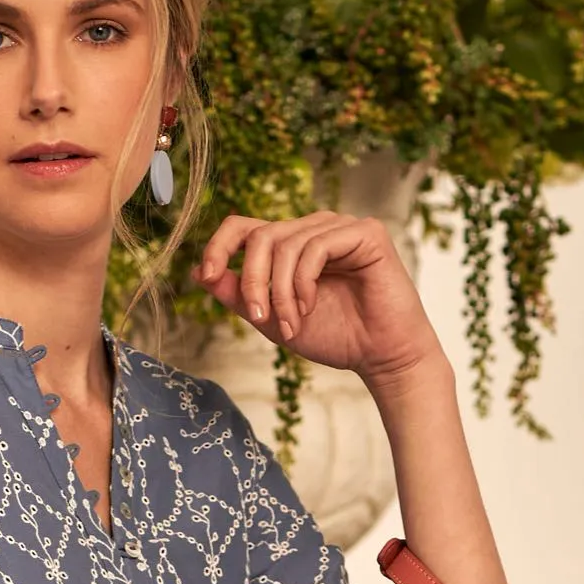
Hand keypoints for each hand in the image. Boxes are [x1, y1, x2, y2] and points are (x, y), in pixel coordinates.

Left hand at [195, 212, 446, 391]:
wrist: (381, 357)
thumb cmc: (336, 336)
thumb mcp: (274, 319)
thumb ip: (241, 295)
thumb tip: (202, 273)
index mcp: (292, 244)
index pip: (244, 226)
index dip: (219, 244)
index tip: (207, 273)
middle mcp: (314, 228)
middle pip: (261, 235)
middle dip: (253, 280)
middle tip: (259, 318)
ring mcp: (340, 227)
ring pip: (286, 243)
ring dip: (280, 291)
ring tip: (292, 324)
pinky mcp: (365, 232)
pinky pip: (315, 246)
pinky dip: (303, 281)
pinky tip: (309, 306)